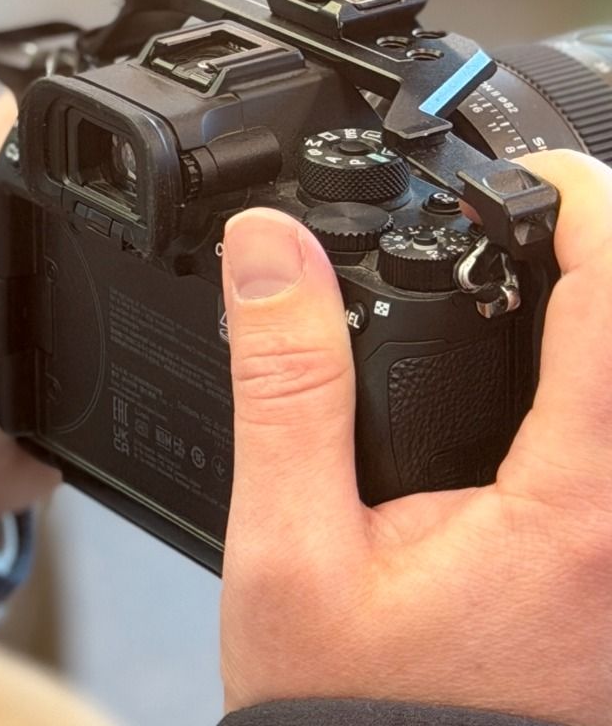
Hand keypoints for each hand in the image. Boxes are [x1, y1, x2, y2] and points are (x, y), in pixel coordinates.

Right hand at [220, 150, 611, 724]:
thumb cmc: (354, 712)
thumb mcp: (289, 547)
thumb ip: (288, 385)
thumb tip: (271, 250)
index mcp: (575, 510)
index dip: (592, 206)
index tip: (530, 177)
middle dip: (611, 253)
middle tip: (535, 218)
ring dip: (605, 322)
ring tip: (541, 284)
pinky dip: (597, 384)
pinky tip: (544, 379)